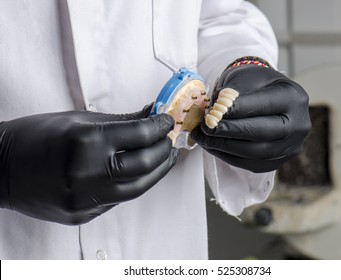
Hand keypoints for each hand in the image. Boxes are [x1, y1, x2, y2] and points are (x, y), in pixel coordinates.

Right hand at [0, 105, 177, 224]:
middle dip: (163, 150)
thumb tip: (150, 115)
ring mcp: (85, 198)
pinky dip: (134, 184)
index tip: (167, 122)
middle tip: (169, 141)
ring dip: (157, 172)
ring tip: (165, 159)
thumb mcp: (78, 120)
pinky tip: (140, 173)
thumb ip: (120, 120)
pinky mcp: (82, 214)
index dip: (159, 126)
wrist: (0, 168)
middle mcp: (88, 172)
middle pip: (145, 164)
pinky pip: (118, 199)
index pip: (139, 135)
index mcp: (86, 141)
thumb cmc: (35, 137)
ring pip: (138, 188)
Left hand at [192, 64, 310, 172]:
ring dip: (225, 146)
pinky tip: (212, 146)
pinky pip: (250, 164)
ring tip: (203, 137)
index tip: (213, 111)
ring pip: (255, 152)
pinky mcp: (276, 161)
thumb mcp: (245, 77)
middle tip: (206, 127)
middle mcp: (299, 124)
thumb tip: (215, 112)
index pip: (264, 105)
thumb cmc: (253, 85)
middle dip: (230, 131)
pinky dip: (228, 156)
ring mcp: (290, 146)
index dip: (237, 110)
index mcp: (294, 97)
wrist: (264, 96)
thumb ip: (233, 93)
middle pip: (262, 133)